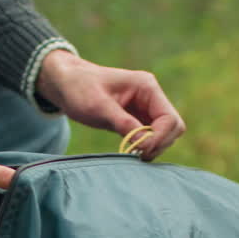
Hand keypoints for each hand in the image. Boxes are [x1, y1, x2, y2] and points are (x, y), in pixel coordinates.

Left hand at [35, 50, 185, 159]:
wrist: (65, 82)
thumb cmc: (79, 88)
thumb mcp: (98, 107)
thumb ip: (124, 123)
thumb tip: (146, 144)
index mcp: (146, 87)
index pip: (170, 119)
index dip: (159, 138)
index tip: (140, 150)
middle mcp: (151, 96)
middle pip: (173, 127)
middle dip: (159, 143)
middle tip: (137, 155)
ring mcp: (146, 107)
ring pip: (165, 134)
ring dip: (153, 147)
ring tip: (131, 153)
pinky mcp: (137, 118)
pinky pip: (152, 136)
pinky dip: (145, 146)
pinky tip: (130, 150)